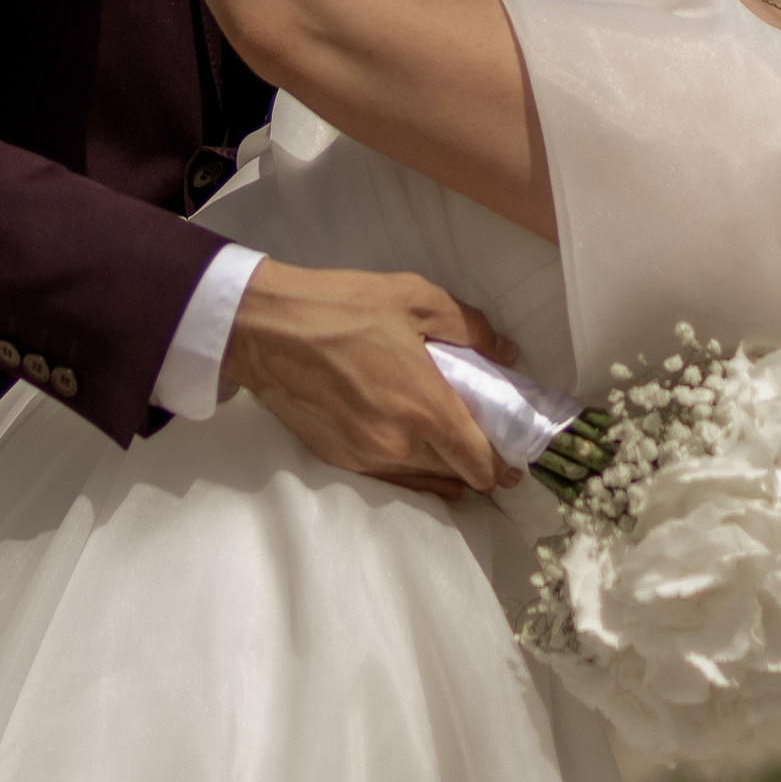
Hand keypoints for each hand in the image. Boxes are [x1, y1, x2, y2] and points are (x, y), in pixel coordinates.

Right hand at [223, 260, 521, 501]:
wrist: (265, 329)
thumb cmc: (341, 307)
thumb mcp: (414, 298)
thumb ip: (469, 327)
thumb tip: (505, 352)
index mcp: (424, 407)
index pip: (478, 461)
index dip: (502, 467)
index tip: (515, 463)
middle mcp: (399, 444)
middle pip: (456, 478)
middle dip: (478, 470)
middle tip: (487, 450)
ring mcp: (366, 458)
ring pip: (424, 483)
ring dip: (445, 473)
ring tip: (456, 455)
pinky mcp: (339, 460)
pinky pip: (390, 480)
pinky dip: (411, 473)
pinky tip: (416, 455)